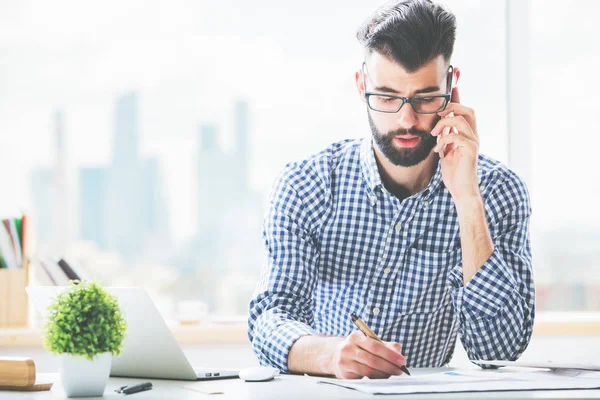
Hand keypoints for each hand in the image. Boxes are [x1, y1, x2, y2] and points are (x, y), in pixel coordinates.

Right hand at [330, 330, 406, 378]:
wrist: (336, 356)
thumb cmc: (358, 348)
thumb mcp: (369, 342)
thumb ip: (385, 345)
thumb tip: (398, 350)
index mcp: (356, 336)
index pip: (375, 345)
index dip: (390, 354)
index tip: (401, 360)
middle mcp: (348, 347)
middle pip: (372, 359)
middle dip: (389, 366)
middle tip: (399, 370)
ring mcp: (344, 361)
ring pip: (368, 370)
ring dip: (384, 374)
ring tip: (392, 373)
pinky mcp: (344, 373)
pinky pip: (363, 377)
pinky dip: (375, 378)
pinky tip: (382, 376)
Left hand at [430, 86, 479, 200]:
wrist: (461, 190)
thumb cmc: (453, 172)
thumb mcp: (446, 150)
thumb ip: (444, 137)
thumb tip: (436, 126)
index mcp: (467, 133)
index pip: (463, 110)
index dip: (457, 96)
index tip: (451, 83)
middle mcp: (473, 135)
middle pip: (467, 109)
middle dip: (451, 106)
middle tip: (436, 113)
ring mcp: (473, 142)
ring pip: (461, 119)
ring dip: (443, 124)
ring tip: (434, 134)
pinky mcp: (470, 151)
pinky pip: (456, 136)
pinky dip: (443, 141)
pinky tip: (437, 151)